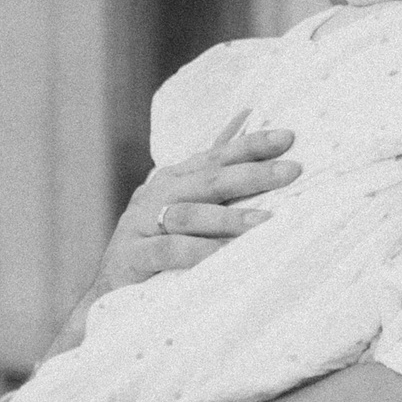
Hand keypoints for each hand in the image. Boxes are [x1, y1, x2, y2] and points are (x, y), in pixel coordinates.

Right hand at [96, 116, 302, 297]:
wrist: (110, 287)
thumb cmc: (156, 238)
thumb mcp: (184, 198)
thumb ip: (214, 162)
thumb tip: (246, 114)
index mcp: (174, 177)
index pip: (217, 155)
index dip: (251, 144)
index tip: (288, 138)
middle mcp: (156, 194)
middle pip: (208, 180)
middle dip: (251, 174)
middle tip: (292, 171)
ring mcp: (140, 223)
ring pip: (188, 215)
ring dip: (228, 217)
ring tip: (265, 220)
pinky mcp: (132, 256)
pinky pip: (168, 252)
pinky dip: (198, 252)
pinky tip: (225, 255)